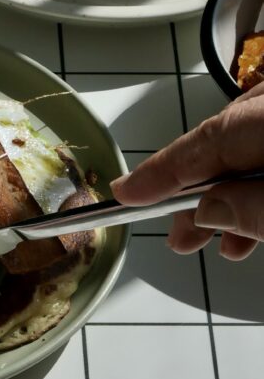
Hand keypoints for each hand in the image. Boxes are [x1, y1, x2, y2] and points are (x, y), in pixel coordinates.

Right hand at [111, 83, 263, 260]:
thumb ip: (254, 208)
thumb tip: (210, 210)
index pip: (208, 140)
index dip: (163, 169)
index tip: (126, 192)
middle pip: (224, 140)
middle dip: (193, 190)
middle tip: (175, 235)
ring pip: (248, 148)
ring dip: (226, 195)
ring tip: (210, 239)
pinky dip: (254, 186)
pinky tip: (249, 223)